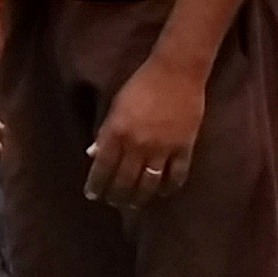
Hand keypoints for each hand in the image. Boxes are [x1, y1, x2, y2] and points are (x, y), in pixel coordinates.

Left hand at [84, 55, 211, 209]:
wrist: (176, 72)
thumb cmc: (141, 85)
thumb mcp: (116, 106)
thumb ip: (106, 132)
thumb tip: (93, 155)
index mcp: (117, 132)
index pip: (102, 168)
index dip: (97, 185)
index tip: (93, 195)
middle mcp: (137, 144)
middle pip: (125, 181)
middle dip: (116, 196)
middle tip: (113, 202)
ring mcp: (162, 148)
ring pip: (149, 184)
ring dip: (139, 198)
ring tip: (134, 204)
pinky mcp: (184, 148)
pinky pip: (176, 175)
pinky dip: (169, 187)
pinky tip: (163, 192)